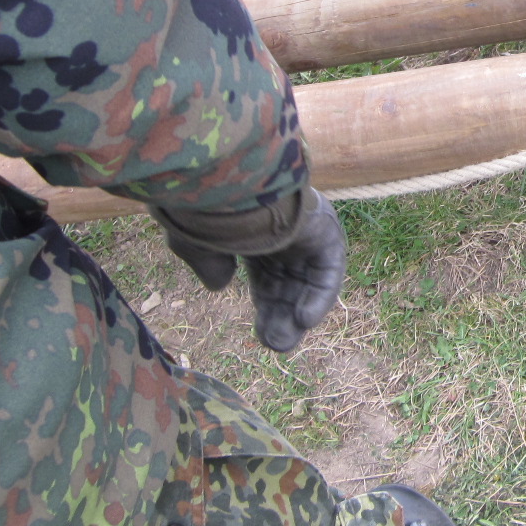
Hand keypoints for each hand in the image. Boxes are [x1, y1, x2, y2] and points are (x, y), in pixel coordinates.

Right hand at [156, 186, 346, 351]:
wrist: (226, 180)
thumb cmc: (204, 206)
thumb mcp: (196, 241)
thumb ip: (208, 263)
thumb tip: (219, 285)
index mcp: (253, 228)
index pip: (266, 273)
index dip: (265, 305)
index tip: (260, 335)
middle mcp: (282, 227)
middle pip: (288, 281)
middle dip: (281, 314)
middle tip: (276, 345)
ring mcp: (305, 226)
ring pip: (307, 278)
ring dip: (298, 311)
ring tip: (284, 342)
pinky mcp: (324, 226)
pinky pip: (328, 267)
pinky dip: (321, 294)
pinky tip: (305, 320)